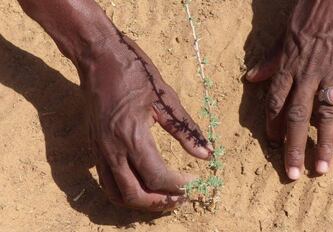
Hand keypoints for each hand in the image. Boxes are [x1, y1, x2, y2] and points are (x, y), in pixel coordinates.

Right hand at [80, 34, 211, 210]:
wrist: (99, 57)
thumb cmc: (135, 72)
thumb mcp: (166, 98)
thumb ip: (186, 130)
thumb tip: (207, 153)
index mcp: (132, 135)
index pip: (156, 176)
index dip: (178, 185)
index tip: (194, 182)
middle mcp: (112, 148)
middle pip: (135, 194)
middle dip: (161, 202)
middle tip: (182, 198)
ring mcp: (99, 150)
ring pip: (117, 194)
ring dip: (142, 203)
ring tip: (164, 198)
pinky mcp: (94, 147)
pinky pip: (107, 182)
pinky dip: (125, 193)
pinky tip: (142, 186)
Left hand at [246, 0, 332, 179]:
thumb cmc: (309, 13)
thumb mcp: (283, 36)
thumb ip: (270, 61)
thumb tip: (251, 78)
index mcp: (288, 66)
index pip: (277, 102)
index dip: (274, 124)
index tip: (273, 143)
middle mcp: (307, 74)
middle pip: (297, 116)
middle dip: (293, 146)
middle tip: (292, 173)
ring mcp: (332, 72)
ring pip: (325, 113)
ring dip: (323, 142)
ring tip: (321, 168)